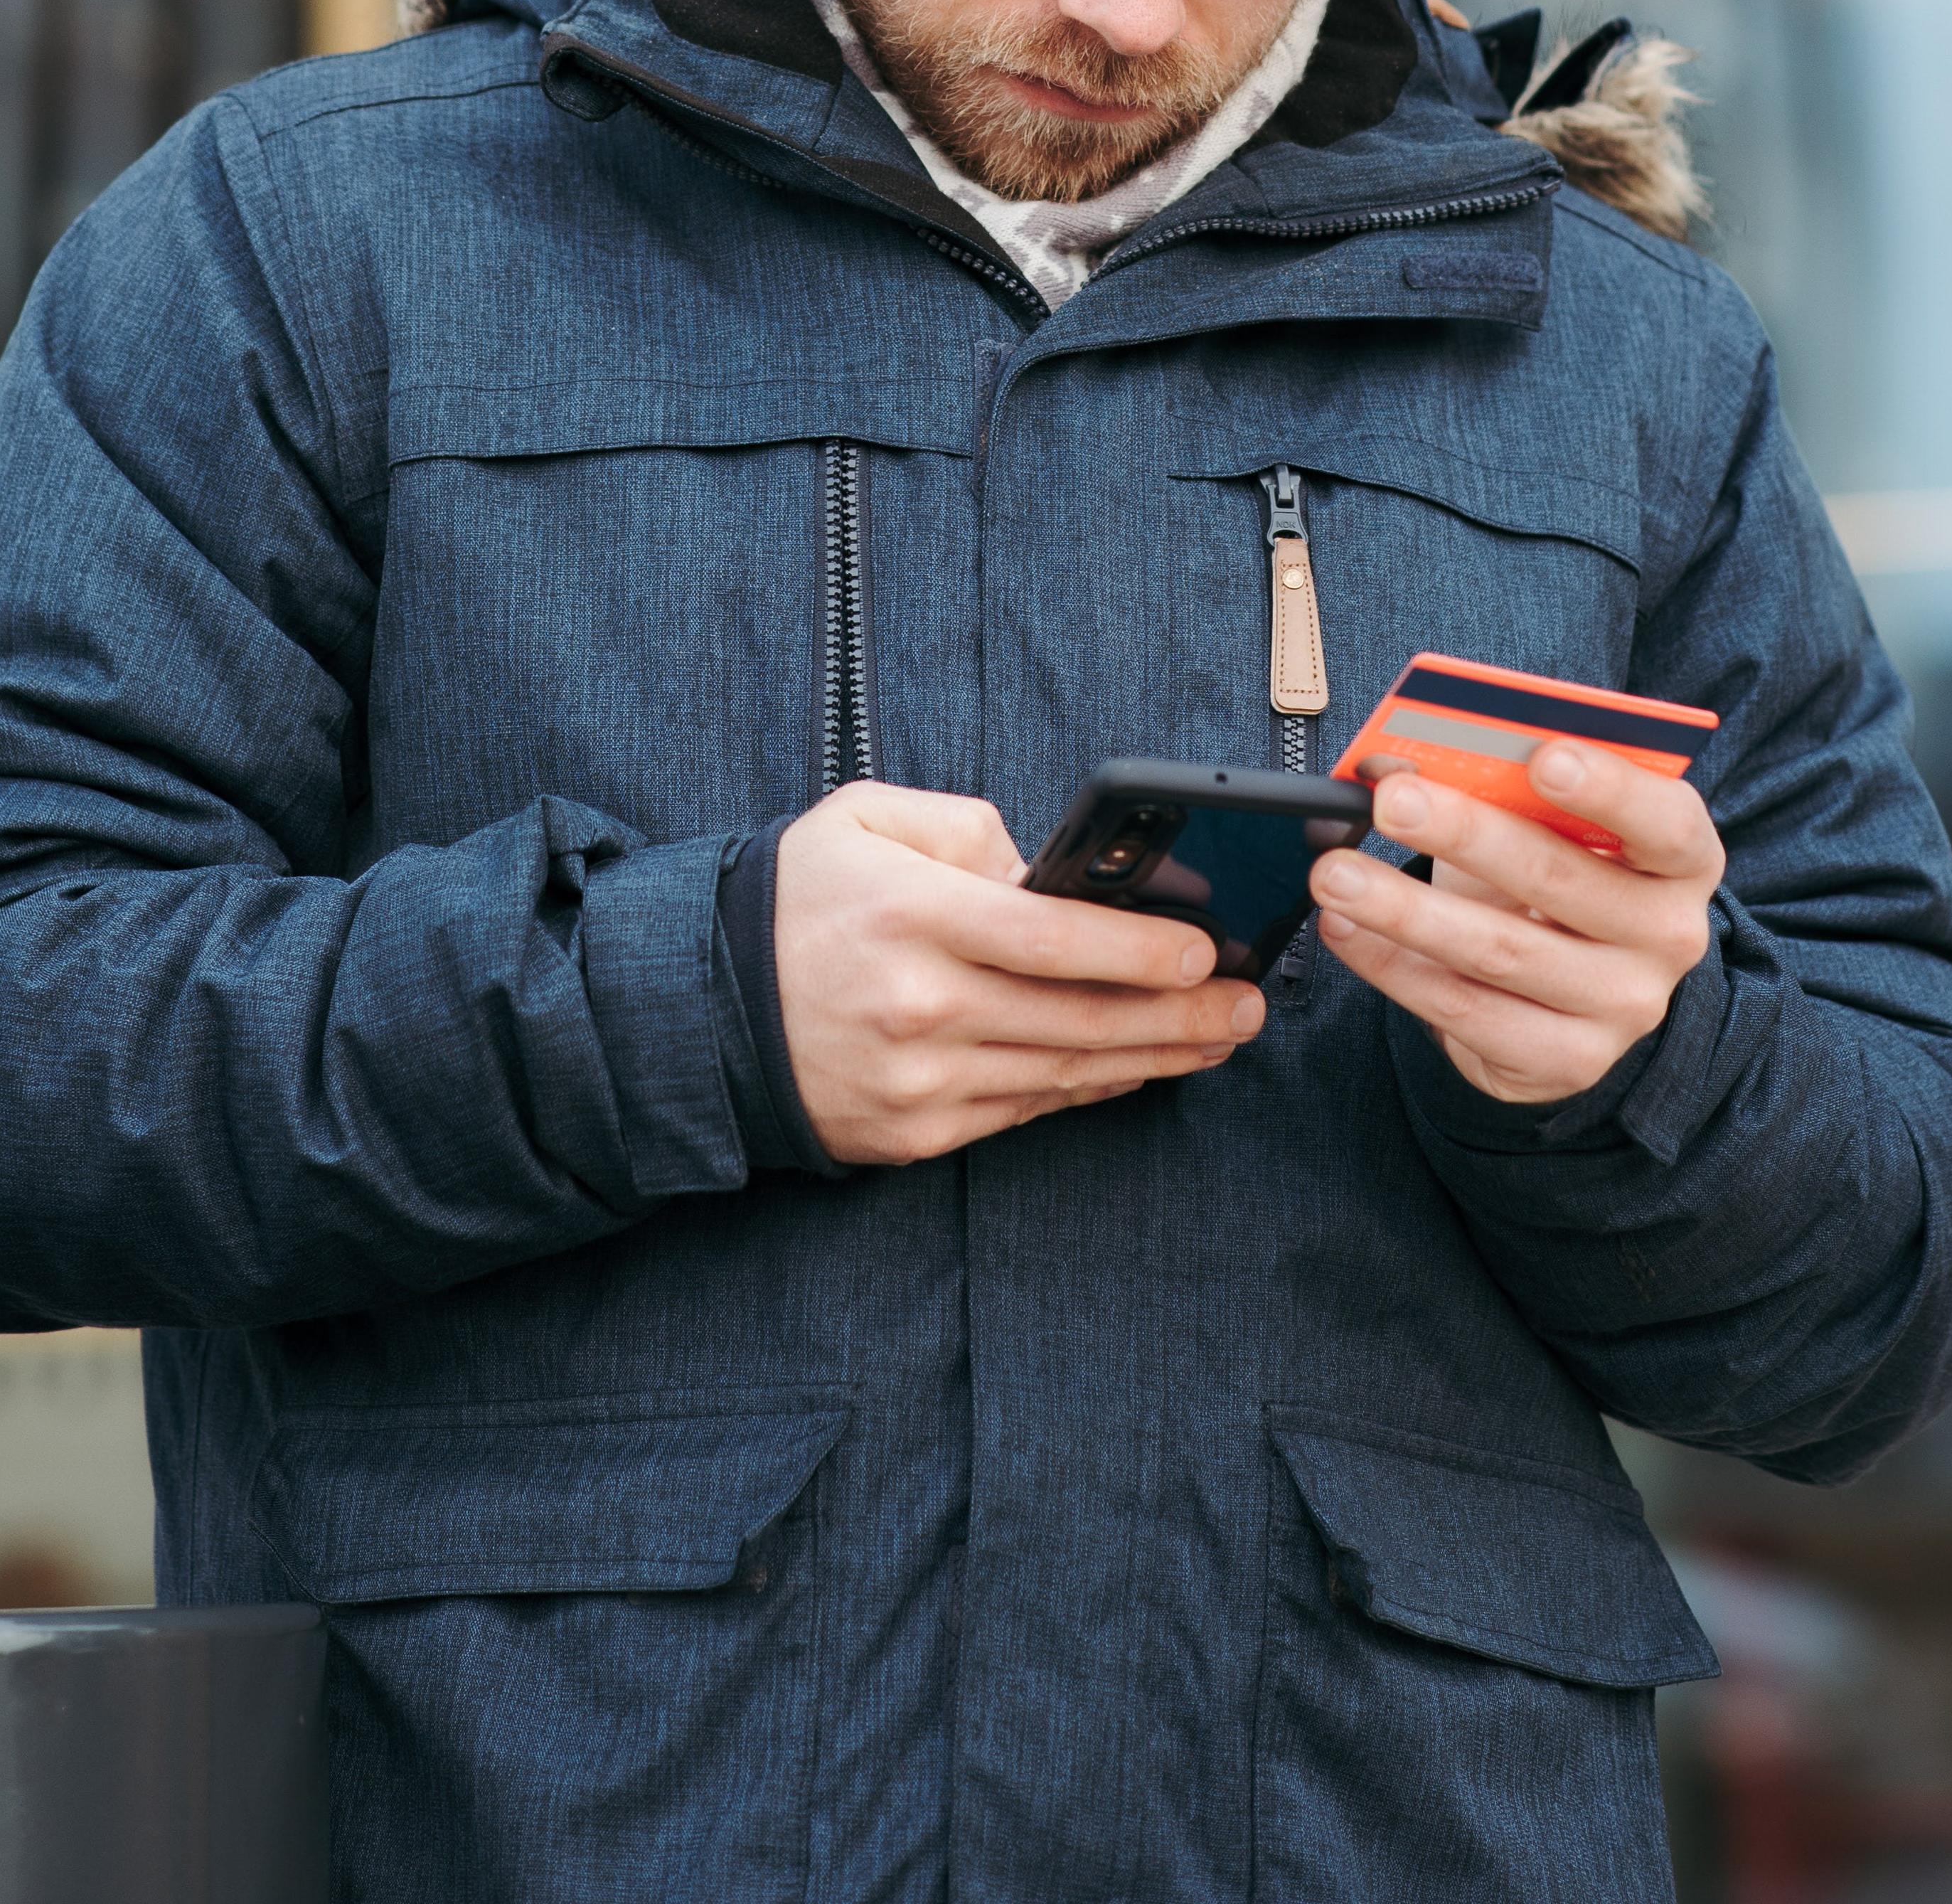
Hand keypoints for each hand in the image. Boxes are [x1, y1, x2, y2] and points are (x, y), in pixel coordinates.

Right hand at [774, 783, 1265, 1166]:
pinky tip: (1135, 1068)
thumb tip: (1049, 869)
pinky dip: (1088, 1089)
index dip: (1139, 950)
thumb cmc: (799, 898)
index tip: (1206, 950)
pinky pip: (1024, 1110)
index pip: (1051, 938)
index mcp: (911, 914)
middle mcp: (918, 1005)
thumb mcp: (864, 818)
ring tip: (1217, 1039)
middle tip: (1248, 1005)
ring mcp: (917, 1080)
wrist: (703, 1006)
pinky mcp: (914, 1133)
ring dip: (1152, 1058)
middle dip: (1179, 1015)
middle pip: (1077, 1016)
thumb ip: (965, 827)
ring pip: (1063, 1072)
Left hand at [1307, 742, 1722, 1106]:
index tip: (1541, 756)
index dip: (1608, 787)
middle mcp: (1668, 937)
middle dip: (1465, 833)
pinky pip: (1467, 1013)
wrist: (1573, 993)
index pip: (1665, 820)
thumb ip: (1500, 787)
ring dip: (1404, 909)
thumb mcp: (1548, 826)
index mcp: (1681, 859)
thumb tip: (1394, 757)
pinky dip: (1396, 969)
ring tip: (1333, 873)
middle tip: (1390, 800)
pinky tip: (1346, 931)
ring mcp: (1623, 1007)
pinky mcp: (1567, 1061)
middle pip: (1559, 878)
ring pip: (1500, 952)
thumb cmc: (1556, 874)